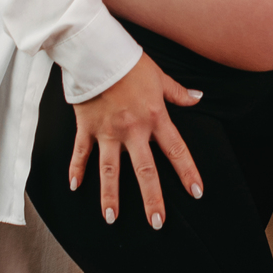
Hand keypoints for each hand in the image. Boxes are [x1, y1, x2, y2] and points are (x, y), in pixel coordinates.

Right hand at [70, 53, 204, 227]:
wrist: (99, 49)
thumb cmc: (130, 61)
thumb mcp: (159, 76)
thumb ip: (177, 93)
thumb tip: (198, 99)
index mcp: (154, 116)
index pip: (176, 149)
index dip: (187, 172)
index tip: (196, 192)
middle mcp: (133, 129)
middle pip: (145, 170)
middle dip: (152, 199)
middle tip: (156, 223)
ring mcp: (108, 131)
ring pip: (110, 170)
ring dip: (110, 196)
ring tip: (111, 218)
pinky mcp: (87, 126)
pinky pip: (81, 153)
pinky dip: (76, 169)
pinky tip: (74, 187)